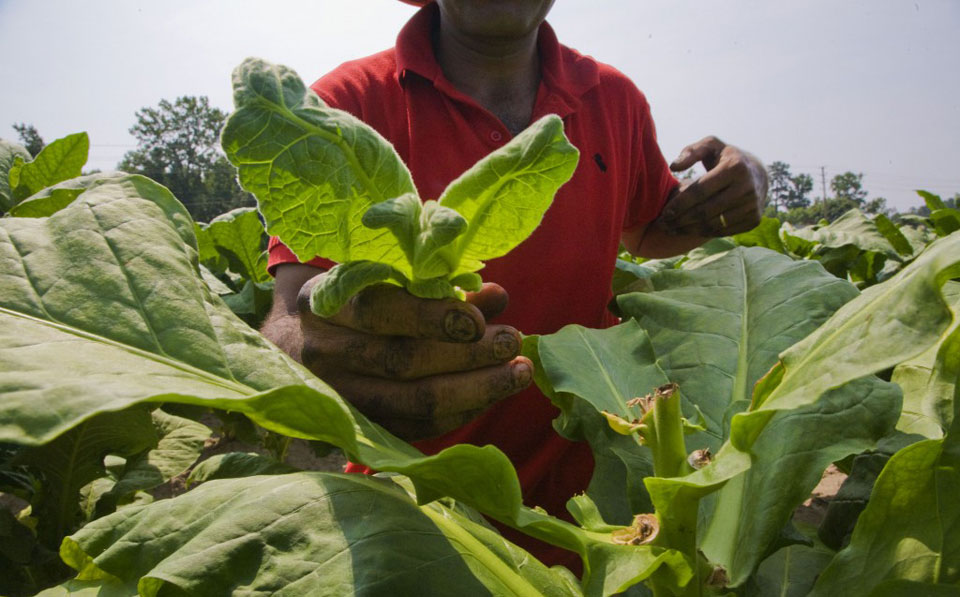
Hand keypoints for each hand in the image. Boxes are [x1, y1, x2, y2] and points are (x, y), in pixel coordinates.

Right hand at [296, 277, 531, 440]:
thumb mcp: (377, 279)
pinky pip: (415, 428)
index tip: (478, 319)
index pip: (378, 310)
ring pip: (413, 402)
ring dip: (475, 390)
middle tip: (513, 343)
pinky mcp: (358, 429)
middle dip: (467, 354)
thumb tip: (497, 297)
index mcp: (322, 304)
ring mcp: (338, 398)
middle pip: (402, 360)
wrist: (289, 347)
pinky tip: (490, 395)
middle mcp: (323, 353)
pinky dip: (459, 412)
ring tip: (518, 373)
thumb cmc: (348, 301)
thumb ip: (436, 286)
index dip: (431, 316)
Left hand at [657, 136, 767, 236]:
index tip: (664, 212)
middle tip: (663, 224)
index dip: (680, 203)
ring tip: (671, 229)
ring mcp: (752, 206)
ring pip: (713, 224)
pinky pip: (723, 231)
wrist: (757, 174)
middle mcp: (747, 188)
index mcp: (735, 167)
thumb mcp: (710, 146)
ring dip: (688, 229)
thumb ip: (690, 152)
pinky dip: (702, 233)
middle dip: (681, 220)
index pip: (701, 190)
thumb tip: (673, 166)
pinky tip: (687, 231)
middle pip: (706, 210)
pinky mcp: (754, 220)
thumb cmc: (725, 158)